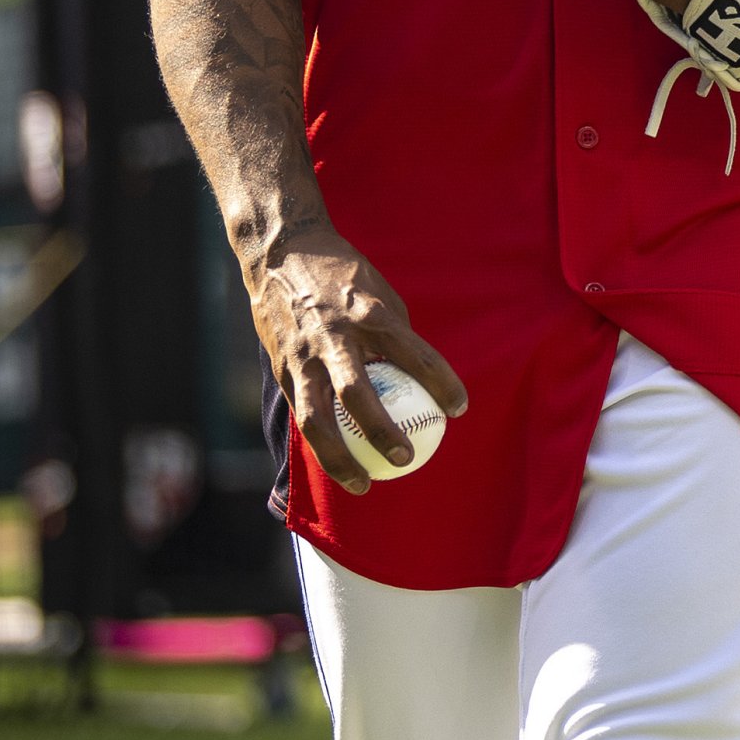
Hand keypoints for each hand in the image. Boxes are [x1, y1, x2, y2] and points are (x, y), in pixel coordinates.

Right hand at [242, 223, 466, 495]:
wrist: (281, 254)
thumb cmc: (343, 276)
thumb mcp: (379, 294)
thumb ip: (396, 335)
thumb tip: (423, 376)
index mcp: (370, 314)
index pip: (416, 355)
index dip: (442, 383)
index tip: (459, 410)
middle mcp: (334, 338)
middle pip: (358, 396)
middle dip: (383, 432)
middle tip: (408, 458)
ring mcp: (302, 357)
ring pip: (316, 420)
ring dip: (339, 459)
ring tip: (363, 485)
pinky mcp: (280, 368)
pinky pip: (302, 414)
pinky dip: (319, 443)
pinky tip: (337, 463)